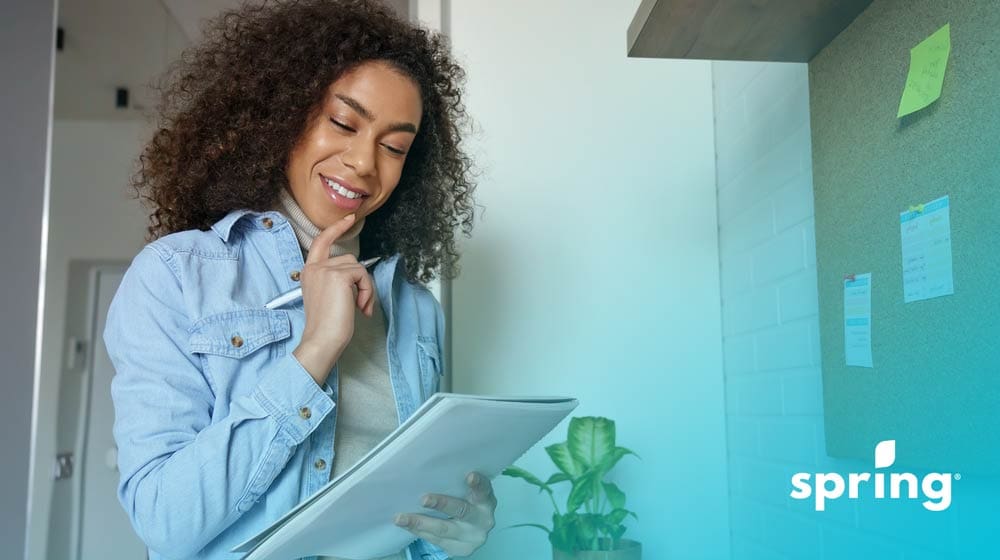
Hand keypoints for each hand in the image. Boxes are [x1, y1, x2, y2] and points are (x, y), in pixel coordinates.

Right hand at [292, 214, 374, 384]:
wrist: (322, 339)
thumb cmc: (326, 325)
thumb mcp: (328, 296)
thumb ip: (335, 280)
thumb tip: (357, 275)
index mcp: (309, 271)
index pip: (321, 242)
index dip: (336, 228)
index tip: (350, 218)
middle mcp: (314, 267)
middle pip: (349, 259)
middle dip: (360, 280)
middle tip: (361, 304)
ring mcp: (326, 270)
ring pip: (358, 268)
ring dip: (365, 288)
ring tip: (360, 307)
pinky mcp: (339, 276)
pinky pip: (363, 275)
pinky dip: (367, 291)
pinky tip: (360, 308)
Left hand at [394, 472, 496, 556]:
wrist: (473, 532)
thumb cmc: (466, 503)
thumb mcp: (469, 493)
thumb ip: (458, 484)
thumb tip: (429, 467)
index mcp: (486, 502)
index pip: (484, 491)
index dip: (478, 484)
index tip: (469, 475)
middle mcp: (482, 520)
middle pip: (462, 511)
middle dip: (442, 504)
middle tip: (424, 499)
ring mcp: (471, 537)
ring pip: (444, 529)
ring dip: (420, 522)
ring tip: (401, 517)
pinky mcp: (459, 549)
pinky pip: (435, 540)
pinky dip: (419, 531)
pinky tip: (406, 525)